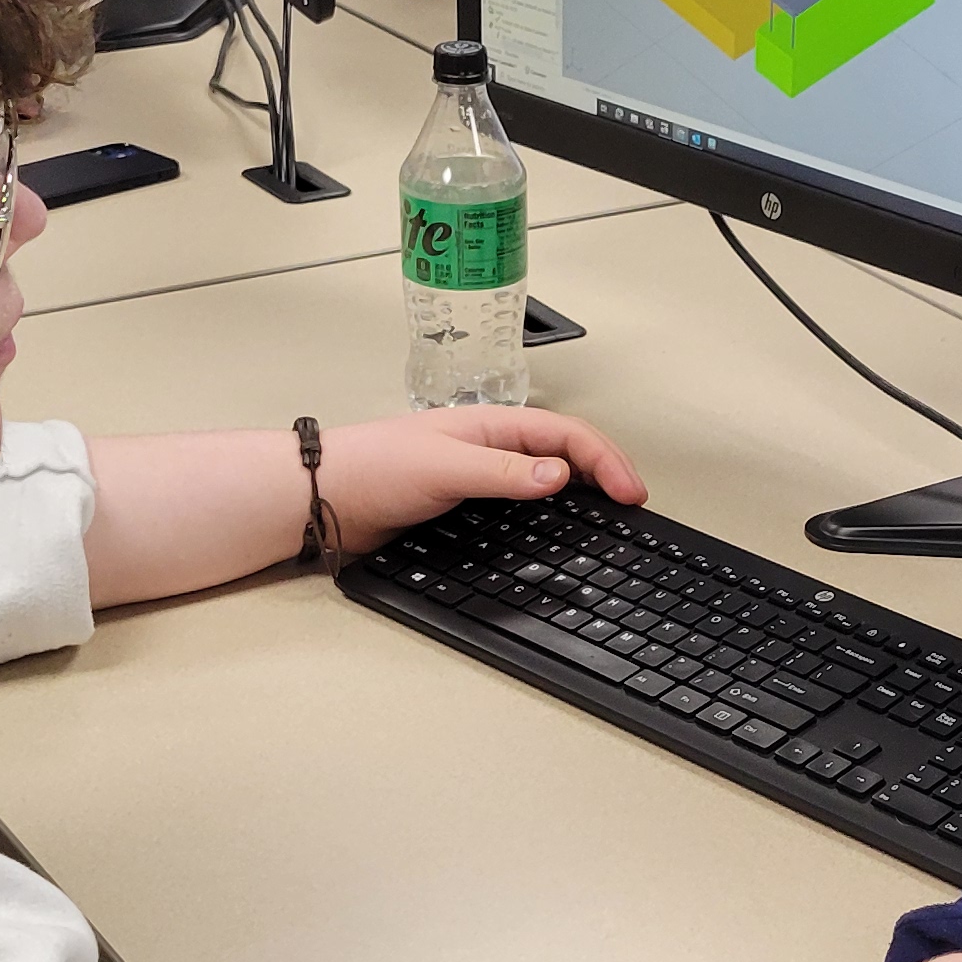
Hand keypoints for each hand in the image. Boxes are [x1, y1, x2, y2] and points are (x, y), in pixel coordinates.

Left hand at [321, 406, 642, 545]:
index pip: (567, 436)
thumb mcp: (444, 466)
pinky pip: (521, 512)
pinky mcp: (466, 510)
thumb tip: (558, 475)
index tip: (629, 492)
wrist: (327, 497)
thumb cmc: (372, 466)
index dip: (605, 461)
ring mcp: (481, 480)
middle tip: (634, 502)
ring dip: (582, 495)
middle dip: (606, 473)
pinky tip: (558, 534)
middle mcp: (492, 450)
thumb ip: (502, 472)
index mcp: (493, 426)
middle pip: (566, 454)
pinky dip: (550, 520)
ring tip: (611, 515)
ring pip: (547, 483)